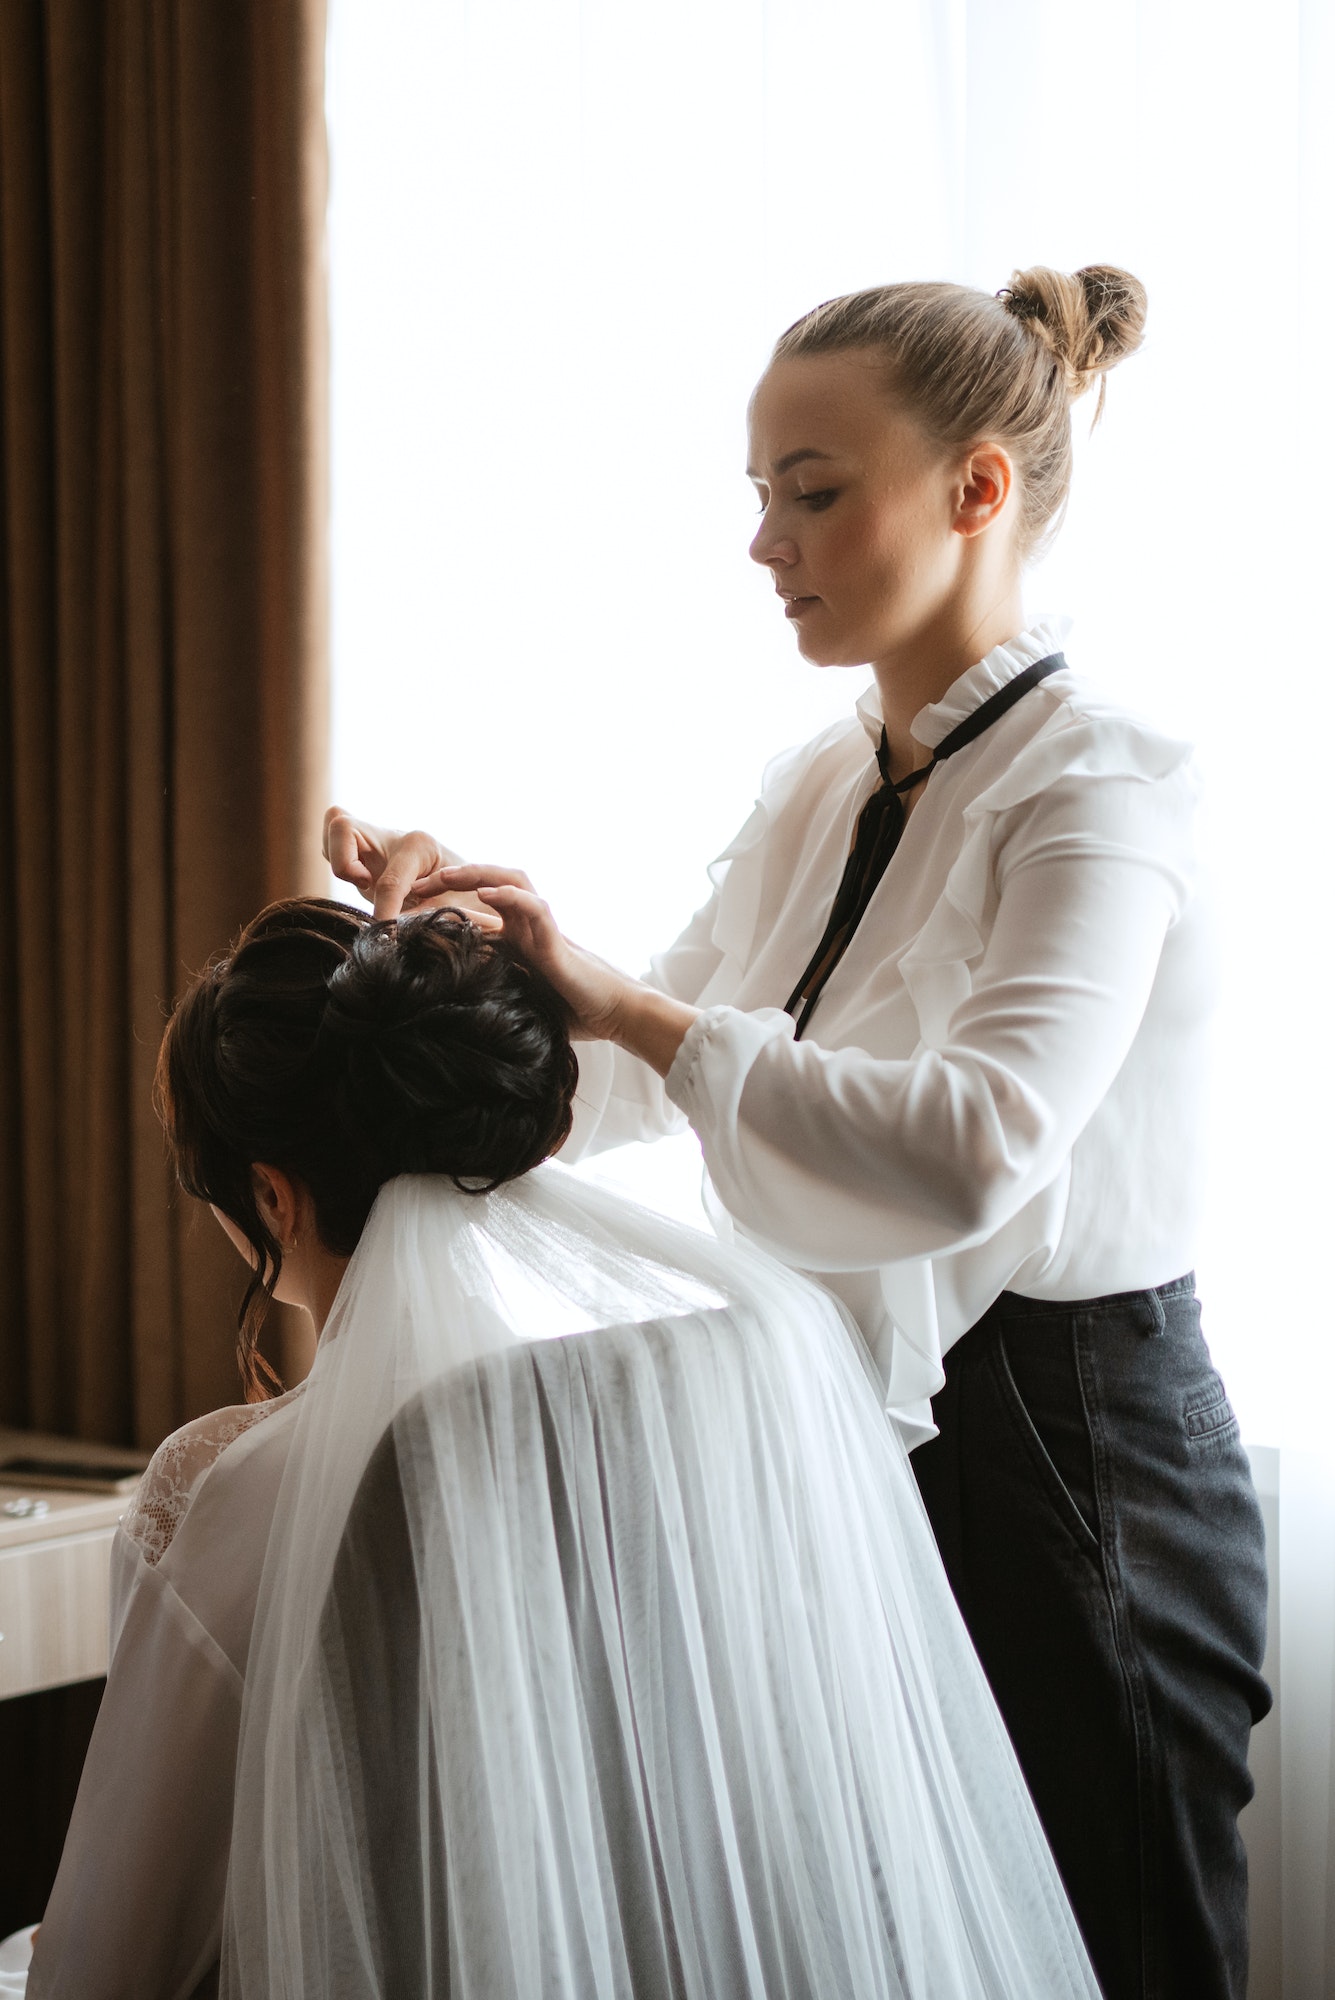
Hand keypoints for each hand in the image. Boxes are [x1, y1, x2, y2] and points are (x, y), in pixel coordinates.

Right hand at [321, 807, 500, 925]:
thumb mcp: (454, 909)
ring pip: (333, 828)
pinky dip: (337, 860)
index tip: (385, 936)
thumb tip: (397, 934)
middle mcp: (392, 835)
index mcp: (419, 846)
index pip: (389, 880)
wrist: (468, 886)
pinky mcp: (362, 849)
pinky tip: (360, 881)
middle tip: (366, 886)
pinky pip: (332, 842)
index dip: (384, 913)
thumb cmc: (466, 896)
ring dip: (337, 858)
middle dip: (343, 863)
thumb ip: (427, 919)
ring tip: (363, 882)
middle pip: (342, 827)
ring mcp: (375, 838)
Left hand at [428, 865, 698, 1073]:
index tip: (406, 908)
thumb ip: (489, 989)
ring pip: (514, 880)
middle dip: (454, 876)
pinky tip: (488, 893)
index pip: (476, 908)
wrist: (612, 1015)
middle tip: (416, 884)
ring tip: (447, 874)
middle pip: (491, 882)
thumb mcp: (516, 997)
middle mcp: (529, 925)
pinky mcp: (557, 940)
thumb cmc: (569, 1010)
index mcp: (517, 937)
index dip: (443, 902)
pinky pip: (535, 908)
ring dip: (479, 872)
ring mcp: (544, 928)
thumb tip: (442, 1005)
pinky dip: (511, 896)